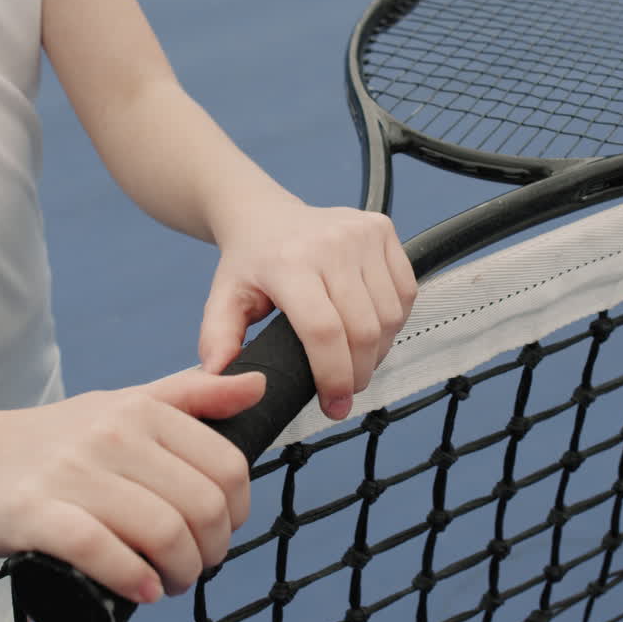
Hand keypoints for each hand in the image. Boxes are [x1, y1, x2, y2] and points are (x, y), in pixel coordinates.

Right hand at [0, 370, 263, 604]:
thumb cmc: (55, 440)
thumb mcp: (125, 404)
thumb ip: (192, 395)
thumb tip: (258, 384)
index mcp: (143, 409)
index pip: (228, 466)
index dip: (238, 511)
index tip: (220, 532)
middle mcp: (112, 434)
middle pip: (202, 505)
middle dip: (211, 551)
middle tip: (194, 567)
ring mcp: (72, 472)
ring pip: (163, 532)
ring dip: (180, 573)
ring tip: (169, 582)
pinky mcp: (33, 511)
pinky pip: (101, 550)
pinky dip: (133, 579)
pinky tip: (142, 590)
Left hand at [199, 201, 415, 419]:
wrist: (265, 215)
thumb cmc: (249, 263)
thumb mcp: (223, 299)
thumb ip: (217, 340)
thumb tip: (218, 376)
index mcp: (289, 263)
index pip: (324, 331)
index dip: (334, 377)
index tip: (333, 406)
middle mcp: (331, 244)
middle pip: (363, 330)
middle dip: (358, 373)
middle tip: (345, 391)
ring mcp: (361, 233)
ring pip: (389, 316)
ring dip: (379, 351)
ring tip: (356, 360)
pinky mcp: (381, 228)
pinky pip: (405, 292)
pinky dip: (395, 322)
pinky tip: (372, 330)